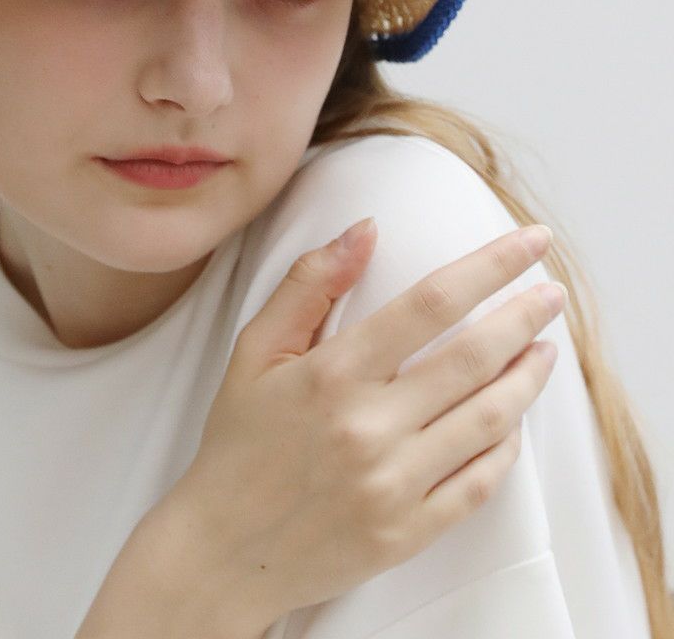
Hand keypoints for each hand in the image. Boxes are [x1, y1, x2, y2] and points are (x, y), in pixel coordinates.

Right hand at [175, 217, 562, 627]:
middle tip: (552, 293)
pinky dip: (507, 444)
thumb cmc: (240, 439)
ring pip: (491, 419)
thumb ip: (309, 283)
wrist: (224, 547)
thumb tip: (366, 228)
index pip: (430, 303)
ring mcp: (394, 485)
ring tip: (544, 349)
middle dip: (526, 316)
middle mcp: (369, 427)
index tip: (529, 241)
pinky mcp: (408, 532)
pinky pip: (481, 483)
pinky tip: (512, 417)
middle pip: (475, 357)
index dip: (490, 265)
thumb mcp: (255, 349)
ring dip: (528, 377)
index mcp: (331, 374)